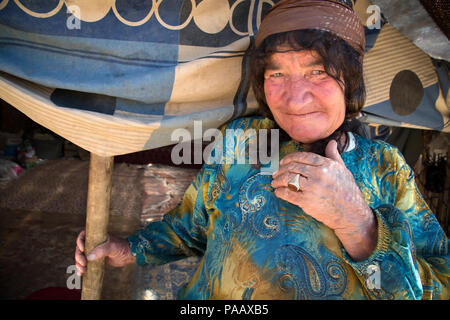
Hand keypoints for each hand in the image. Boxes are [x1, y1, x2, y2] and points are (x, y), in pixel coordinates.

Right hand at [74, 230, 134, 275]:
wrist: (128, 255)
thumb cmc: (122, 247)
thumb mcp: (113, 247)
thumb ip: (102, 250)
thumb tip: (89, 257)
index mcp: (97, 237)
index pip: (83, 236)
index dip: (79, 241)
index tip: (83, 249)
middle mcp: (93, 244)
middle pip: (80, 248)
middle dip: (78, 256)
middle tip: (83, 263)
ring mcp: (93, 252)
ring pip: (81, 257)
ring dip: (79, 263)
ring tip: (82, 270)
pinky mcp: (95, 260)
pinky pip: (85, 263)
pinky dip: (81, 268)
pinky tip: (80, 273)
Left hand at [271, 140, 376, 260]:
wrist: (350, 213)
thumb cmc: (347, 190)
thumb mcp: (343, 169)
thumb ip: (333, 155)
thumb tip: (331, 142)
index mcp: (326, 165)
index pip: (302, 157)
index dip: (289, 158)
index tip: (283, 162)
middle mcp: (318, 175)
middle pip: (293, 167)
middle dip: (281, 170)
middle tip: (275, 173)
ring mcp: (312, 188)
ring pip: (288, 179)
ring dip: (278, 180)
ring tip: (274, 182)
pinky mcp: (307, 202)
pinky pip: (288, 194)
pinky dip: (280, 192)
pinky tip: (278, 192)